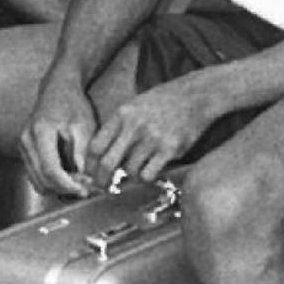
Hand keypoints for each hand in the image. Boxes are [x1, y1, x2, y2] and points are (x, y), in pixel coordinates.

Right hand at [20, 71, 100, 197]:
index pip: (51, 169)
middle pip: (42, 179)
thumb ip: (82, 152)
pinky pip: (36, 175)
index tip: (85, 190)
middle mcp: (26, 140)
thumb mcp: (84, 126)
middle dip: (65, 189)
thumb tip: (85, 178)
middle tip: (87, 188)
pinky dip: (52, 182)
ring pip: (37, 181)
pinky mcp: (25, 152)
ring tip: (79, 183)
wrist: (57, 91)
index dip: (68, 185)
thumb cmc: (73, 105)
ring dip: (58, 188)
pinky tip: (69, 177)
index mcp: (41, 132)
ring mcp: (23, 146)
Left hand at [86, 76, 216, 185]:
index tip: (88, 173)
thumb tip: (99, 154)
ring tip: (134, 171)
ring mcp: (152, 138)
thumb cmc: (161, 102)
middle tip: (102, 187)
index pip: (95, 146)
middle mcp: (134, 127)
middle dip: (101, 179)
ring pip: (130, 170)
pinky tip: (150, 171)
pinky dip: (146, 177)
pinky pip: (149, 174)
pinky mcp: (170, 149)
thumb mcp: (133, 106)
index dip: (89, 164)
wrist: (195, 96)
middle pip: (107, 163)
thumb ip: (117, 127)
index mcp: (121, 115)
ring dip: (129, 176)